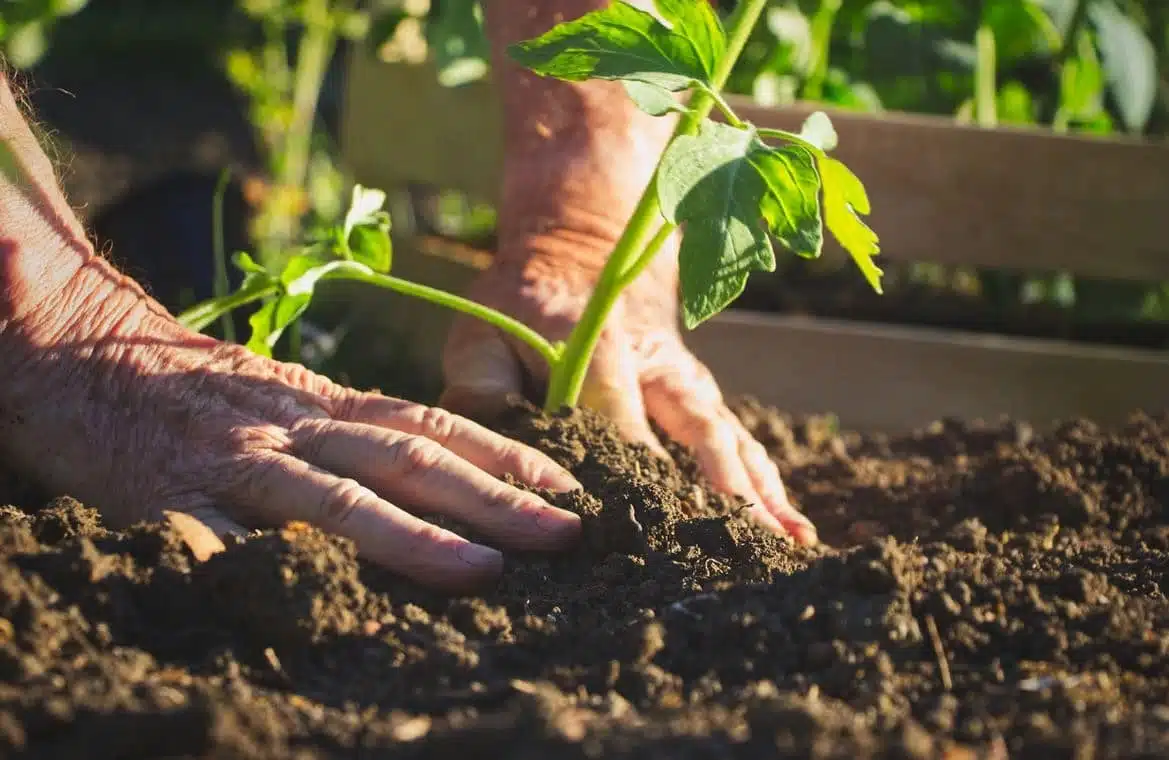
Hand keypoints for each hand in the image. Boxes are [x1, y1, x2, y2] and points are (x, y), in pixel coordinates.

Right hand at [3, 288, 582, 591]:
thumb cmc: (195, 384)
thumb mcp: (285, 394)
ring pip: (337, 499)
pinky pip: (222, 540)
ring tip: (484, 570)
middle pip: (408, 460)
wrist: (81, 346)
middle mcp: (296, 426)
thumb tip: (440, 476)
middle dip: (494, 500)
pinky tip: (319, 604)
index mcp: (325, 401)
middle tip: (565, 535)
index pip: (433, 425)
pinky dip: (271, 570)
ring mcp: (238, 461)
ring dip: (415, 538)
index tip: (569, 489)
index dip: (506, 457)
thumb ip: (350, 429)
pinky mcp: (171, 497)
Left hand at [440, 236, 817, 545]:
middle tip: (744, 543)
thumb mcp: (484, 334)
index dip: (631, 462)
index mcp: (599, 346)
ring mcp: (688, 384)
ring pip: (730, 440)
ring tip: (788, 543)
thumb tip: (488, 450)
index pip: (617, 411)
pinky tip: (791, 529)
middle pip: (698, 429)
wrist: (583, 257)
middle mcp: (658, 366)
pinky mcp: (702, 400)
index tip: (641, 520)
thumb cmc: (523, 308)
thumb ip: (480, 389)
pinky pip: (740, 444)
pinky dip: (766, 486)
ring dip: (759, 491)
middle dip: (722, 488)